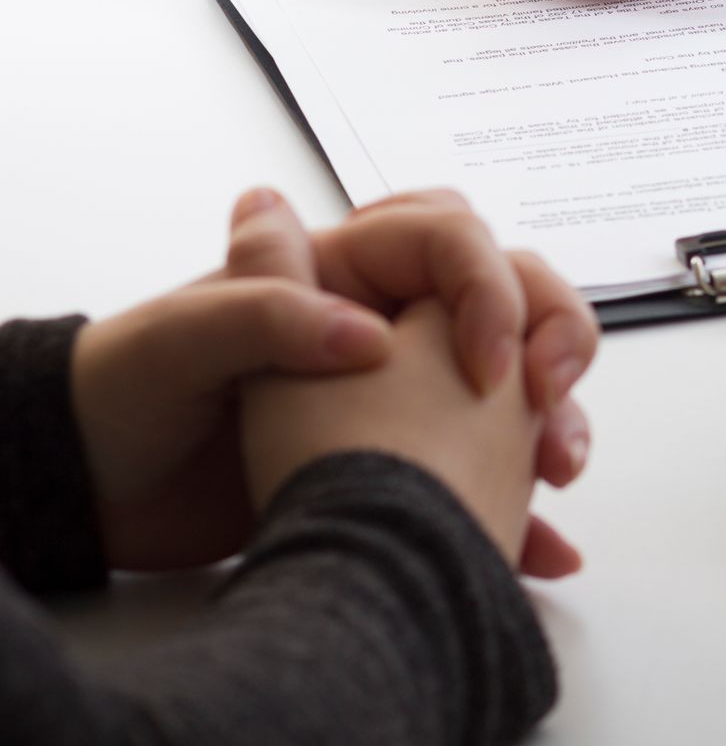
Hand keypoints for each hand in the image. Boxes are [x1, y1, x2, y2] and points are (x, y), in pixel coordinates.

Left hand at [70, 189, 597, 575]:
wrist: (103, 493)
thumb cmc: (132, 394)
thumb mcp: (185, 339)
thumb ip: (269, 312)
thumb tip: (365, 334)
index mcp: (345, 268)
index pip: (457, 242)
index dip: (490, 291)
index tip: (489, 366)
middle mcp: (391, 318)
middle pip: (516, 294)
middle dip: (555, 335)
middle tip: (547, 392)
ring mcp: (409, 389)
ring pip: (521, 382)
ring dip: (557, 419)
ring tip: (560, 470)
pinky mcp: (408, 459)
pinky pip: (492, 473)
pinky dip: (525, 508)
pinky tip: (547, 546)